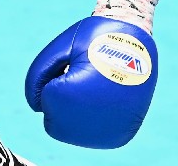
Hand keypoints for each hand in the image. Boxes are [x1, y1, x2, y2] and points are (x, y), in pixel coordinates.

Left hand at [25, 16, 157, 147]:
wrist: (141, 42)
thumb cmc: (99, 38)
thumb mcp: (62, 47)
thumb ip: (37, 74)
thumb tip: (36, 107)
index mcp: (66, 98)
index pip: (43, 97)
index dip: (59, 74)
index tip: (81, 62)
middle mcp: (84, 124)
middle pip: (55, 119)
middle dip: (66, 95)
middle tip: (91, 74)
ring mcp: (104, 134)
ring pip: (73, 129)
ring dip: (79, 108)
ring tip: (100, 86)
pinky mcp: (119, 138)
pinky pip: (94, 134)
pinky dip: (95, 118)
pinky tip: (107, 99)